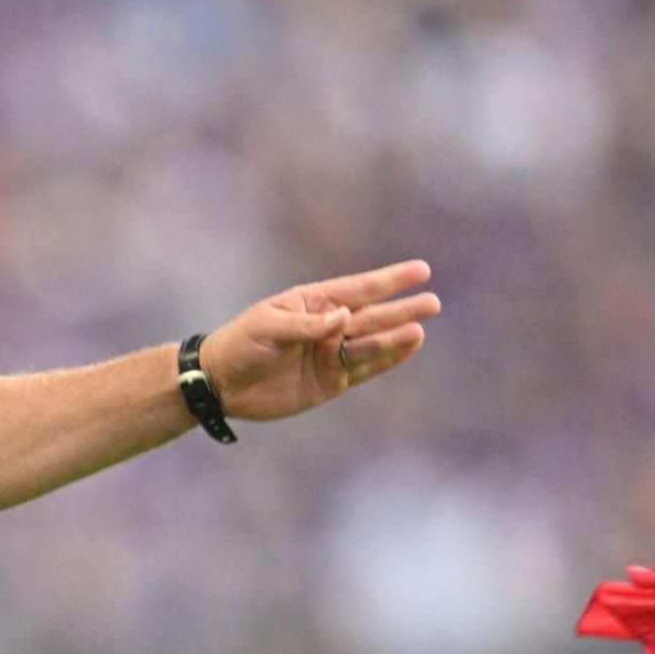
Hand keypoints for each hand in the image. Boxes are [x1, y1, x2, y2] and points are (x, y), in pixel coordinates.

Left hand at [199, 259, 438, 420]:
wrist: (221, 383)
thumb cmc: (240, 344)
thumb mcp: (269, 327)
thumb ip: (307, 325)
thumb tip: (344, 318)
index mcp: (313, 303)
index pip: (358, 289)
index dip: (389, 281)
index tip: (421, 270)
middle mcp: (327, 327)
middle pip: (372, 315)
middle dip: (401, 309)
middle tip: (432, 302)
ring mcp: (330, 354)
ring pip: (371, 344)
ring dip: (395, 337)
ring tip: (420, 329)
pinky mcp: (330, 381)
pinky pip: (364, 369)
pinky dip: (386, 360)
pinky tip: (408, 348)